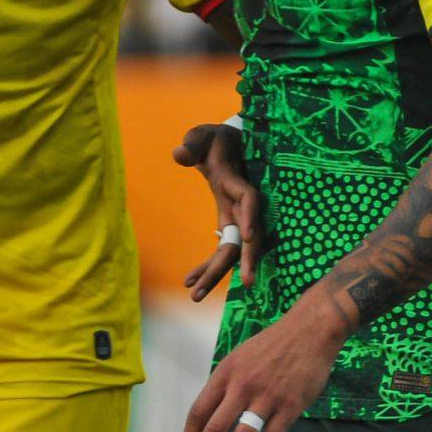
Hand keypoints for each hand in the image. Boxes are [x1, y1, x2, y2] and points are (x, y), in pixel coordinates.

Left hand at [176, 122, 264, 301]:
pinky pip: (220, 249)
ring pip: (232, 250)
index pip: (251, 200)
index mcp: (236, 183)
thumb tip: (179, 154)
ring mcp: (235, 218)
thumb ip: (193, 143)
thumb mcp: (201, 135)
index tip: (249, 237)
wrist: (224, 147)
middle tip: (247, 285)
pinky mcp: (227, 224)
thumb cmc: (213, 140)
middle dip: (244, 261)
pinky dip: (206, 266)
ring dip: (217, 273)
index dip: (252, 217)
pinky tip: (189, 282)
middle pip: (246, 236)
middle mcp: (240, 205)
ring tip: (197, 295)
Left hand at [180, 302, 345, 431]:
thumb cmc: (274, 347)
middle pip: (215, 429)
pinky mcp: (291, 405)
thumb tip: (210, 417)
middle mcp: (242, 385)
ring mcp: (267, 396)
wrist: (311, 330)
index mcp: (225, 373)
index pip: (198, 412)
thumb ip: (226, 386)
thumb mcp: (240, 357)